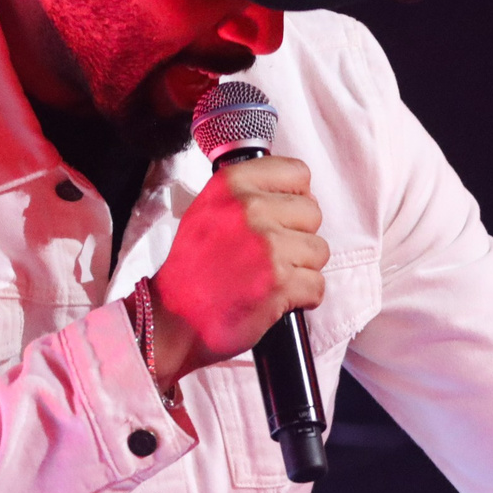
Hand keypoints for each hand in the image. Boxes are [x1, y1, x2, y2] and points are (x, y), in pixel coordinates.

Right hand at [149, 156, 326, 382]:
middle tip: (269, 255)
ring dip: (301, 269)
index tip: (283, 217)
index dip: (296, 197)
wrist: (173, 320)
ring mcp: (267, 246)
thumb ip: (249, 193)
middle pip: (313, 213)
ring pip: (319, 250)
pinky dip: (303, 298)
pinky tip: (276, 297)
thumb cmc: (193, 269)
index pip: (297, 172)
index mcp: (231, 185)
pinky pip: (317, 284)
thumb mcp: (208, 210)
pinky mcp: (280, 282)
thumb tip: (300, 191)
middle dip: (298, 237)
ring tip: (270, 277)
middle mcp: (249, 209)